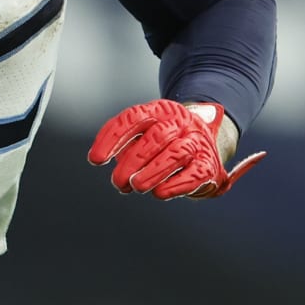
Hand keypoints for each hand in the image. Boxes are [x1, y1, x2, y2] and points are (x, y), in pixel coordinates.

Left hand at [87, 99, 264, 199]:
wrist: (207, 143)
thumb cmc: (165, 142)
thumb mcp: (145, 135)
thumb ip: (127, 147)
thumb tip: (113, 166)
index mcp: (159, 110)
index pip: (132, 118)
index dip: (112, 138)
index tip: (95, 159)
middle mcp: (180, 122)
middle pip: (156, 136)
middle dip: (133, 161)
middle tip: (118, 182)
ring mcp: (197, 141)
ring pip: (177, 153)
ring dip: (153, 172)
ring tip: (136, 187)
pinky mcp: (208, 164)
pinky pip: (194, 173)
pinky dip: (176, 184)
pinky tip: (160, 193)